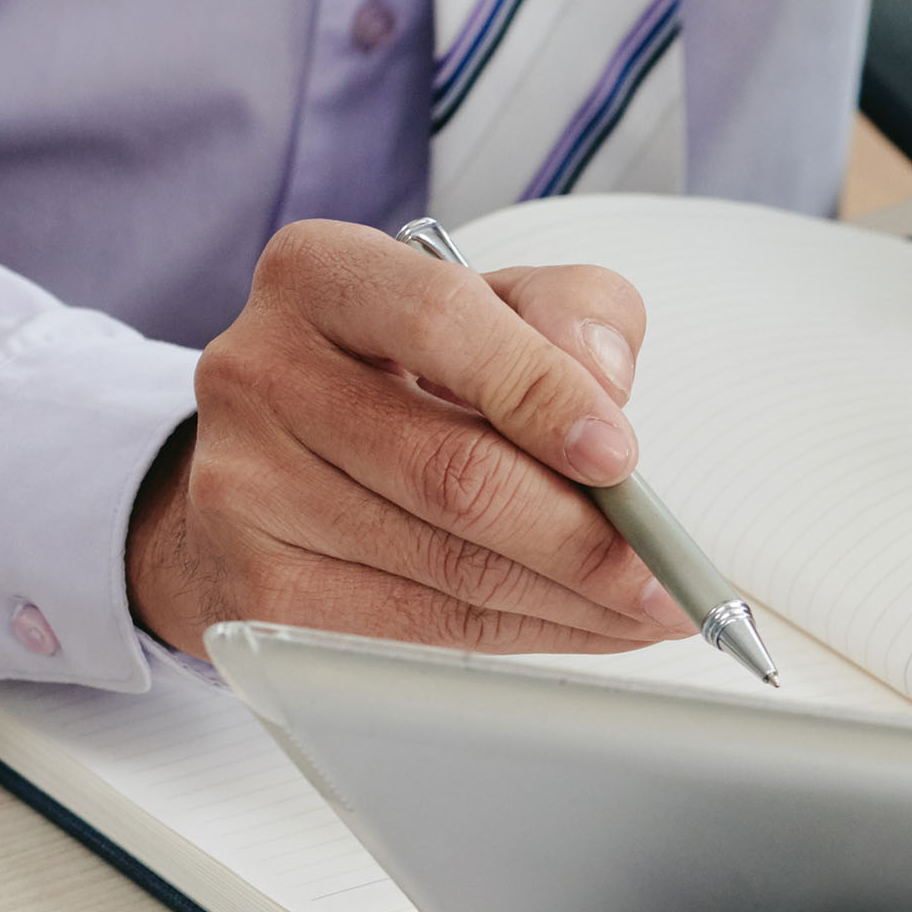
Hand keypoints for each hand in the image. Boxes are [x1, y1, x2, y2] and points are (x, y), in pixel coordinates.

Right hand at [126, 220, 692, 657]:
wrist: (282, 452)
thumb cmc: (409, 368)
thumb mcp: (497, 304)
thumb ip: (571, 314)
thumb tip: (604, 384)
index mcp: (320, 276)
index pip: (441, 324)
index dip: (543, 395)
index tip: (621, 457)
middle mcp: (260, 373)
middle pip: (451, 474)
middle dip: (584, 537)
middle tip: (666, 572)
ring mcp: (244, 488)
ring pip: (447, 568)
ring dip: (572, 602)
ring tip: (648, 606)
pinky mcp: (254, 589)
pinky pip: (418, 631)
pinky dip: (524, 636)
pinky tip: (585, 626)